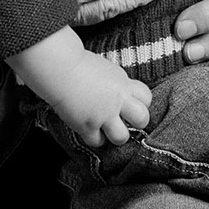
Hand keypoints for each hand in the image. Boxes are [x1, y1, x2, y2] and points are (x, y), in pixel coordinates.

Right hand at [9, 26, 151, 147]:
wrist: (61, 68)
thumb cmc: (82, 66)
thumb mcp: (109, 72)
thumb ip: (120, 86)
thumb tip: (125, 99)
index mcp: (123, 83)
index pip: (147, 98)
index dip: (141, 103)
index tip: (131, 105)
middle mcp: (117, 100)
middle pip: (142, 119)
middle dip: (136, 123)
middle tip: (125, 121)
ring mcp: (102, 114)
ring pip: (122, 137)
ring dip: (116, 136)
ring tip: (109, 129)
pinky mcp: (87, 125)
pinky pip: (98, 142)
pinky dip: (95, 138)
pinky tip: (91, 130)